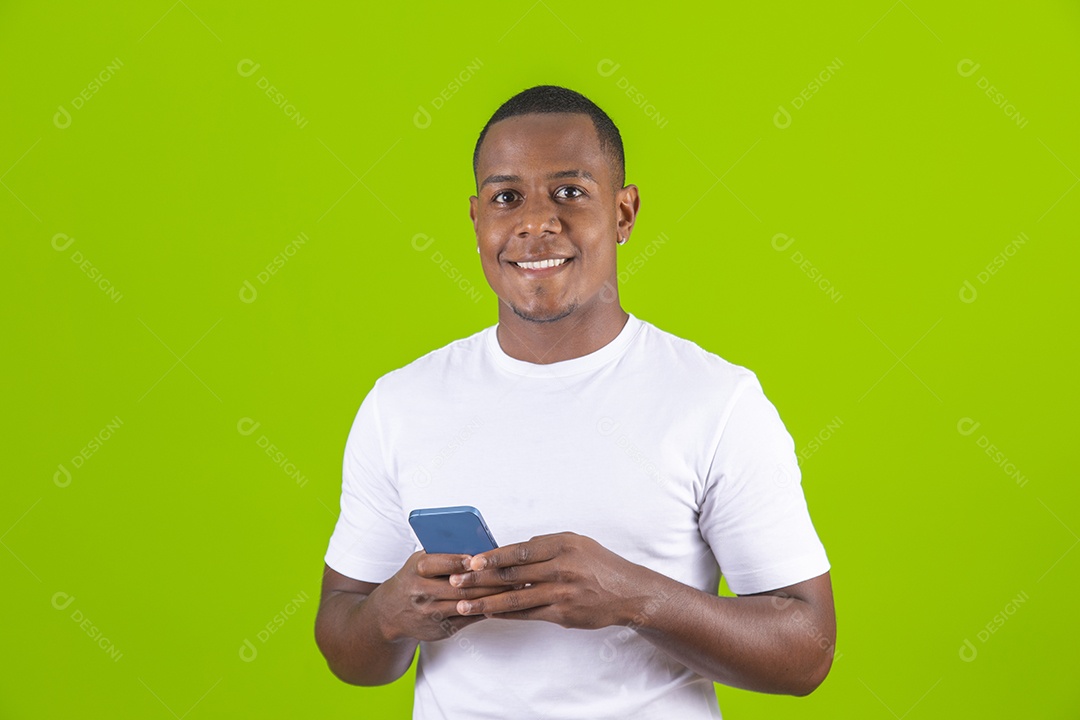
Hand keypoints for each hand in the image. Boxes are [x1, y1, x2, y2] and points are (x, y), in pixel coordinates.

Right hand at [372, 551, 502, 641]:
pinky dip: (487, 610)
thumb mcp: (418, 561)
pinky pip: (469, 619)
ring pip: (467, 604)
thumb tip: (477, 544)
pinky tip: (503, 602)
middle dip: (486, 579)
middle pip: (458, 586)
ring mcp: (431, 614)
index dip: (457, 561)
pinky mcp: (442, 629)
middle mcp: (422, 593)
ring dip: (492, 595)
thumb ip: (442, 553)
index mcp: (416, 571)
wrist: (390, 614)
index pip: (437, 564)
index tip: (476, 558)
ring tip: (513, 586)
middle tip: (510, 571)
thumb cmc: (412, 579)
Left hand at [447, 532, 650, 629]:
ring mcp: (562, 593)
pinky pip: (528, 614)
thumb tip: (514, 549)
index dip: (492, 557)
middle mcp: (562, 568)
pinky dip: (506, 614)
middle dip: (480, 579)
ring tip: (463, 604)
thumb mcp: (577, 543)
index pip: (519, 551)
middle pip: (512, 575)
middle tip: (455, 582)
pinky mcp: (563, 614)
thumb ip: (546, 544)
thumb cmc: (599, 564)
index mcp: (562, 545)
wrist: (628, 592)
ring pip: (516, 598)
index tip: (470, 561)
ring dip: (486, 602)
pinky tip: (489, 614)